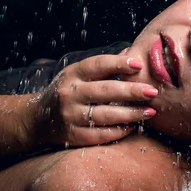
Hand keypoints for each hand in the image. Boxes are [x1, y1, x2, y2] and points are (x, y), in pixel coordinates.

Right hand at [32, 53, 157, 146]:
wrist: (38, 118)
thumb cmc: (68, 91)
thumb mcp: (78, 73)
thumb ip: (103, 66)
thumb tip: (131, 54)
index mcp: (73, 73)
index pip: (98, 65)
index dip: (119, 64)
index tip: (139, 65)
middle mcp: (69, 94)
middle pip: (105, 91)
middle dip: (132, 91)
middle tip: (153, 91)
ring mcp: (70, 116)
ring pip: (105, 115)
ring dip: (130, 114)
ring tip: (150, 112)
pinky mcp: (72, 136)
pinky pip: (99, 135)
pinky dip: (118, 131)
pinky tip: (133, 126)